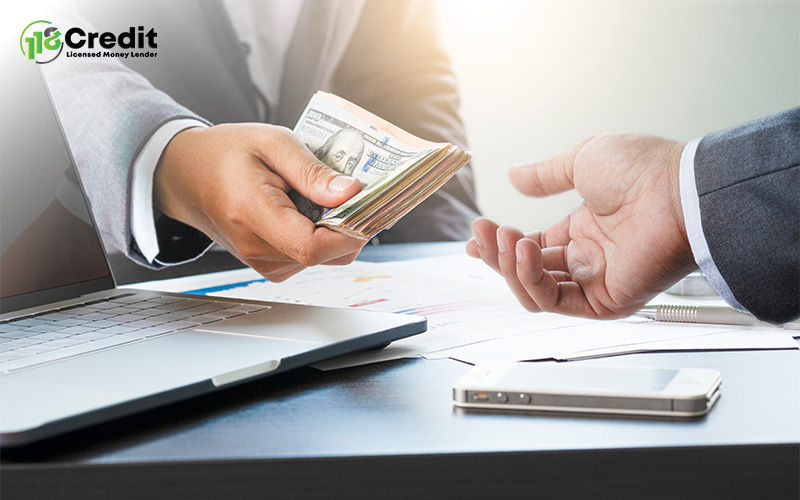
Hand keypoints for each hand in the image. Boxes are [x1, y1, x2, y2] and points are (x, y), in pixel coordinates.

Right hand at [155, 123, 365, 281]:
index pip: (312, 247)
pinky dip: (320, 236)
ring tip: (323, 197)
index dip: (348, 232)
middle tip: (355, 194)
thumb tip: (349, 192)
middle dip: (349, 227)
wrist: (186, 174)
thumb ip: (311, 171)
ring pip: (321, 258)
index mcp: (252, 214)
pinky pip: (309, 257)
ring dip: (334, 230)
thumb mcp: (272, 143)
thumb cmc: (225, 154)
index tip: (366, 207)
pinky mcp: (268, 264)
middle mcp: (255, 247)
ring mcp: (261, 261)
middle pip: (324, 255)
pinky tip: (310, 210)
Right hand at [466, 134, 697, 318]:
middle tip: (483, 232)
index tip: (475, 236)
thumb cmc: (644, 170)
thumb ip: (544, 174)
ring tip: (506, 238)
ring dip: (509, 266)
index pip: (532, 248)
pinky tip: (524, 252)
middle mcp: (587, 260)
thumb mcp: (582, 160)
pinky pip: (555, 302)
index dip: (500, 245)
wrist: (678, 189)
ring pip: (534, 291)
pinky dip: (531, 280)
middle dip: (497, 253)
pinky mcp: (604, 302)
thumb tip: (513, 174)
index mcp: (583, 231)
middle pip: (526, 271)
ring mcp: (594, 282)